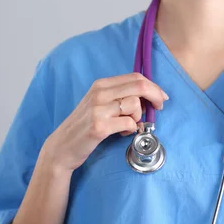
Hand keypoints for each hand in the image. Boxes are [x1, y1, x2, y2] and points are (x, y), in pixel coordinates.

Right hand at [42, 72, 168, 172]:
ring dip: (138, 118)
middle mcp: (99, 93)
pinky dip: (132, 129)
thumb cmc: (84, 125)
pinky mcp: (99, 127)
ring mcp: (98, 109)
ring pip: (136, 105)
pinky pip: (129, 124)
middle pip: (140, 86)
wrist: (62, 147)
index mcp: (101, 84)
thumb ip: (119, 96)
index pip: (136, 77)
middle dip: (155, 96)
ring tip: (127, 125)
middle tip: (159, 108)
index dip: (153, 86)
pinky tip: (122, 133)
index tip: (161, 97)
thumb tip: (148, 96)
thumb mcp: (99, 103)